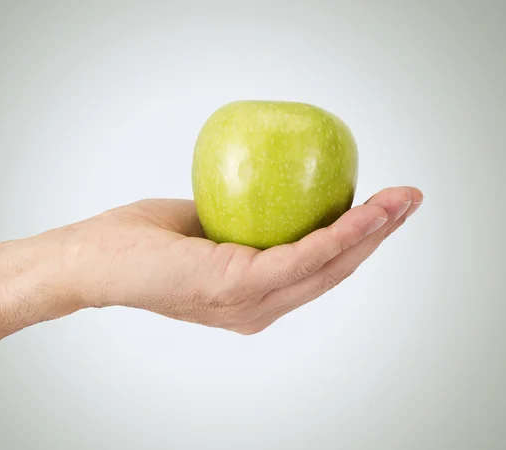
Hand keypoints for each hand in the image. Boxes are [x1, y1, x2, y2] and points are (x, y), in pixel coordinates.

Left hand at [65, 186, 422, 333]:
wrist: (95, 260)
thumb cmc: (145, 242)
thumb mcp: (207, 229)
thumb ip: (244, 222)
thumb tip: (273, 190)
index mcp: (255, 296)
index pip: (318, 269)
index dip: (357, 240)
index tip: (384, 208)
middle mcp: (260, 307)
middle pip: (334, 271)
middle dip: (378, 235)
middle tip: (410, 199)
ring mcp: (251, 303)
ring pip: (328, 266)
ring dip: (371, 232)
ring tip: (402, 201)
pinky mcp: (238, 288)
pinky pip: (302, 257)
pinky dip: (338, 235)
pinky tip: (365, 212)